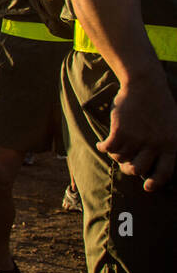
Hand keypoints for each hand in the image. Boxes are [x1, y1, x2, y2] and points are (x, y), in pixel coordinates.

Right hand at [97, 73, 176, 190]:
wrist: (145, 85)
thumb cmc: (159, 104)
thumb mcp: (173, 125)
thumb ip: (166, 143)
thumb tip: (153, 164)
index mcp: (171, 144)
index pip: (164, 172)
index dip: (155, 183)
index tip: (148, 187)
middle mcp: (155, 144)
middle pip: (138, 169)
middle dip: (129, 169)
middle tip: (126, 164)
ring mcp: (137, 138)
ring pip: (121, 158)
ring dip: (116, 155)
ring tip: (114, 148)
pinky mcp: (120, 132)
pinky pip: (108, 148)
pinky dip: (103, 147)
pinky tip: (102, 144)